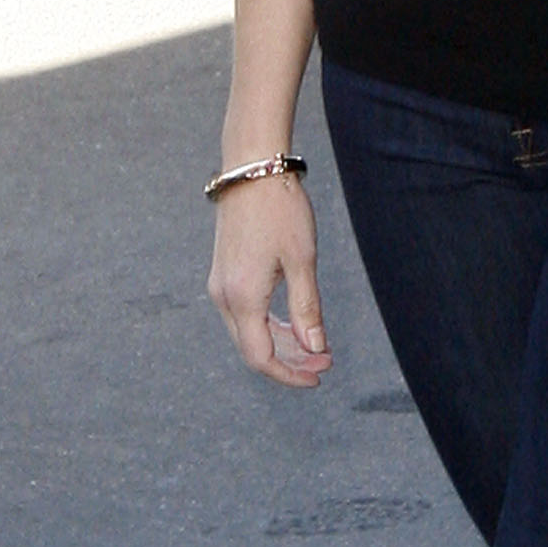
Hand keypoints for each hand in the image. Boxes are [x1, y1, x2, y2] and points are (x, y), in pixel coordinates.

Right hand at [207, 173, 331, 387]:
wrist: (251, 171)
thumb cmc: (280, 210)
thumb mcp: (302, 260)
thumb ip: (307, 308)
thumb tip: (315, 348)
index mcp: (242, 298)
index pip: (261, 357)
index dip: (290, 374)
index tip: (319, 375)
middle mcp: (225, 297)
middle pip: (253, 349)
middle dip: (290, 361)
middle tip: (326, 359)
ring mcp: (221, 286)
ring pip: (249, 333)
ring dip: (282, 344)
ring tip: (316, 345)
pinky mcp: (225, 275)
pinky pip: (245, 315)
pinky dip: (270, 326)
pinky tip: (294, 325)